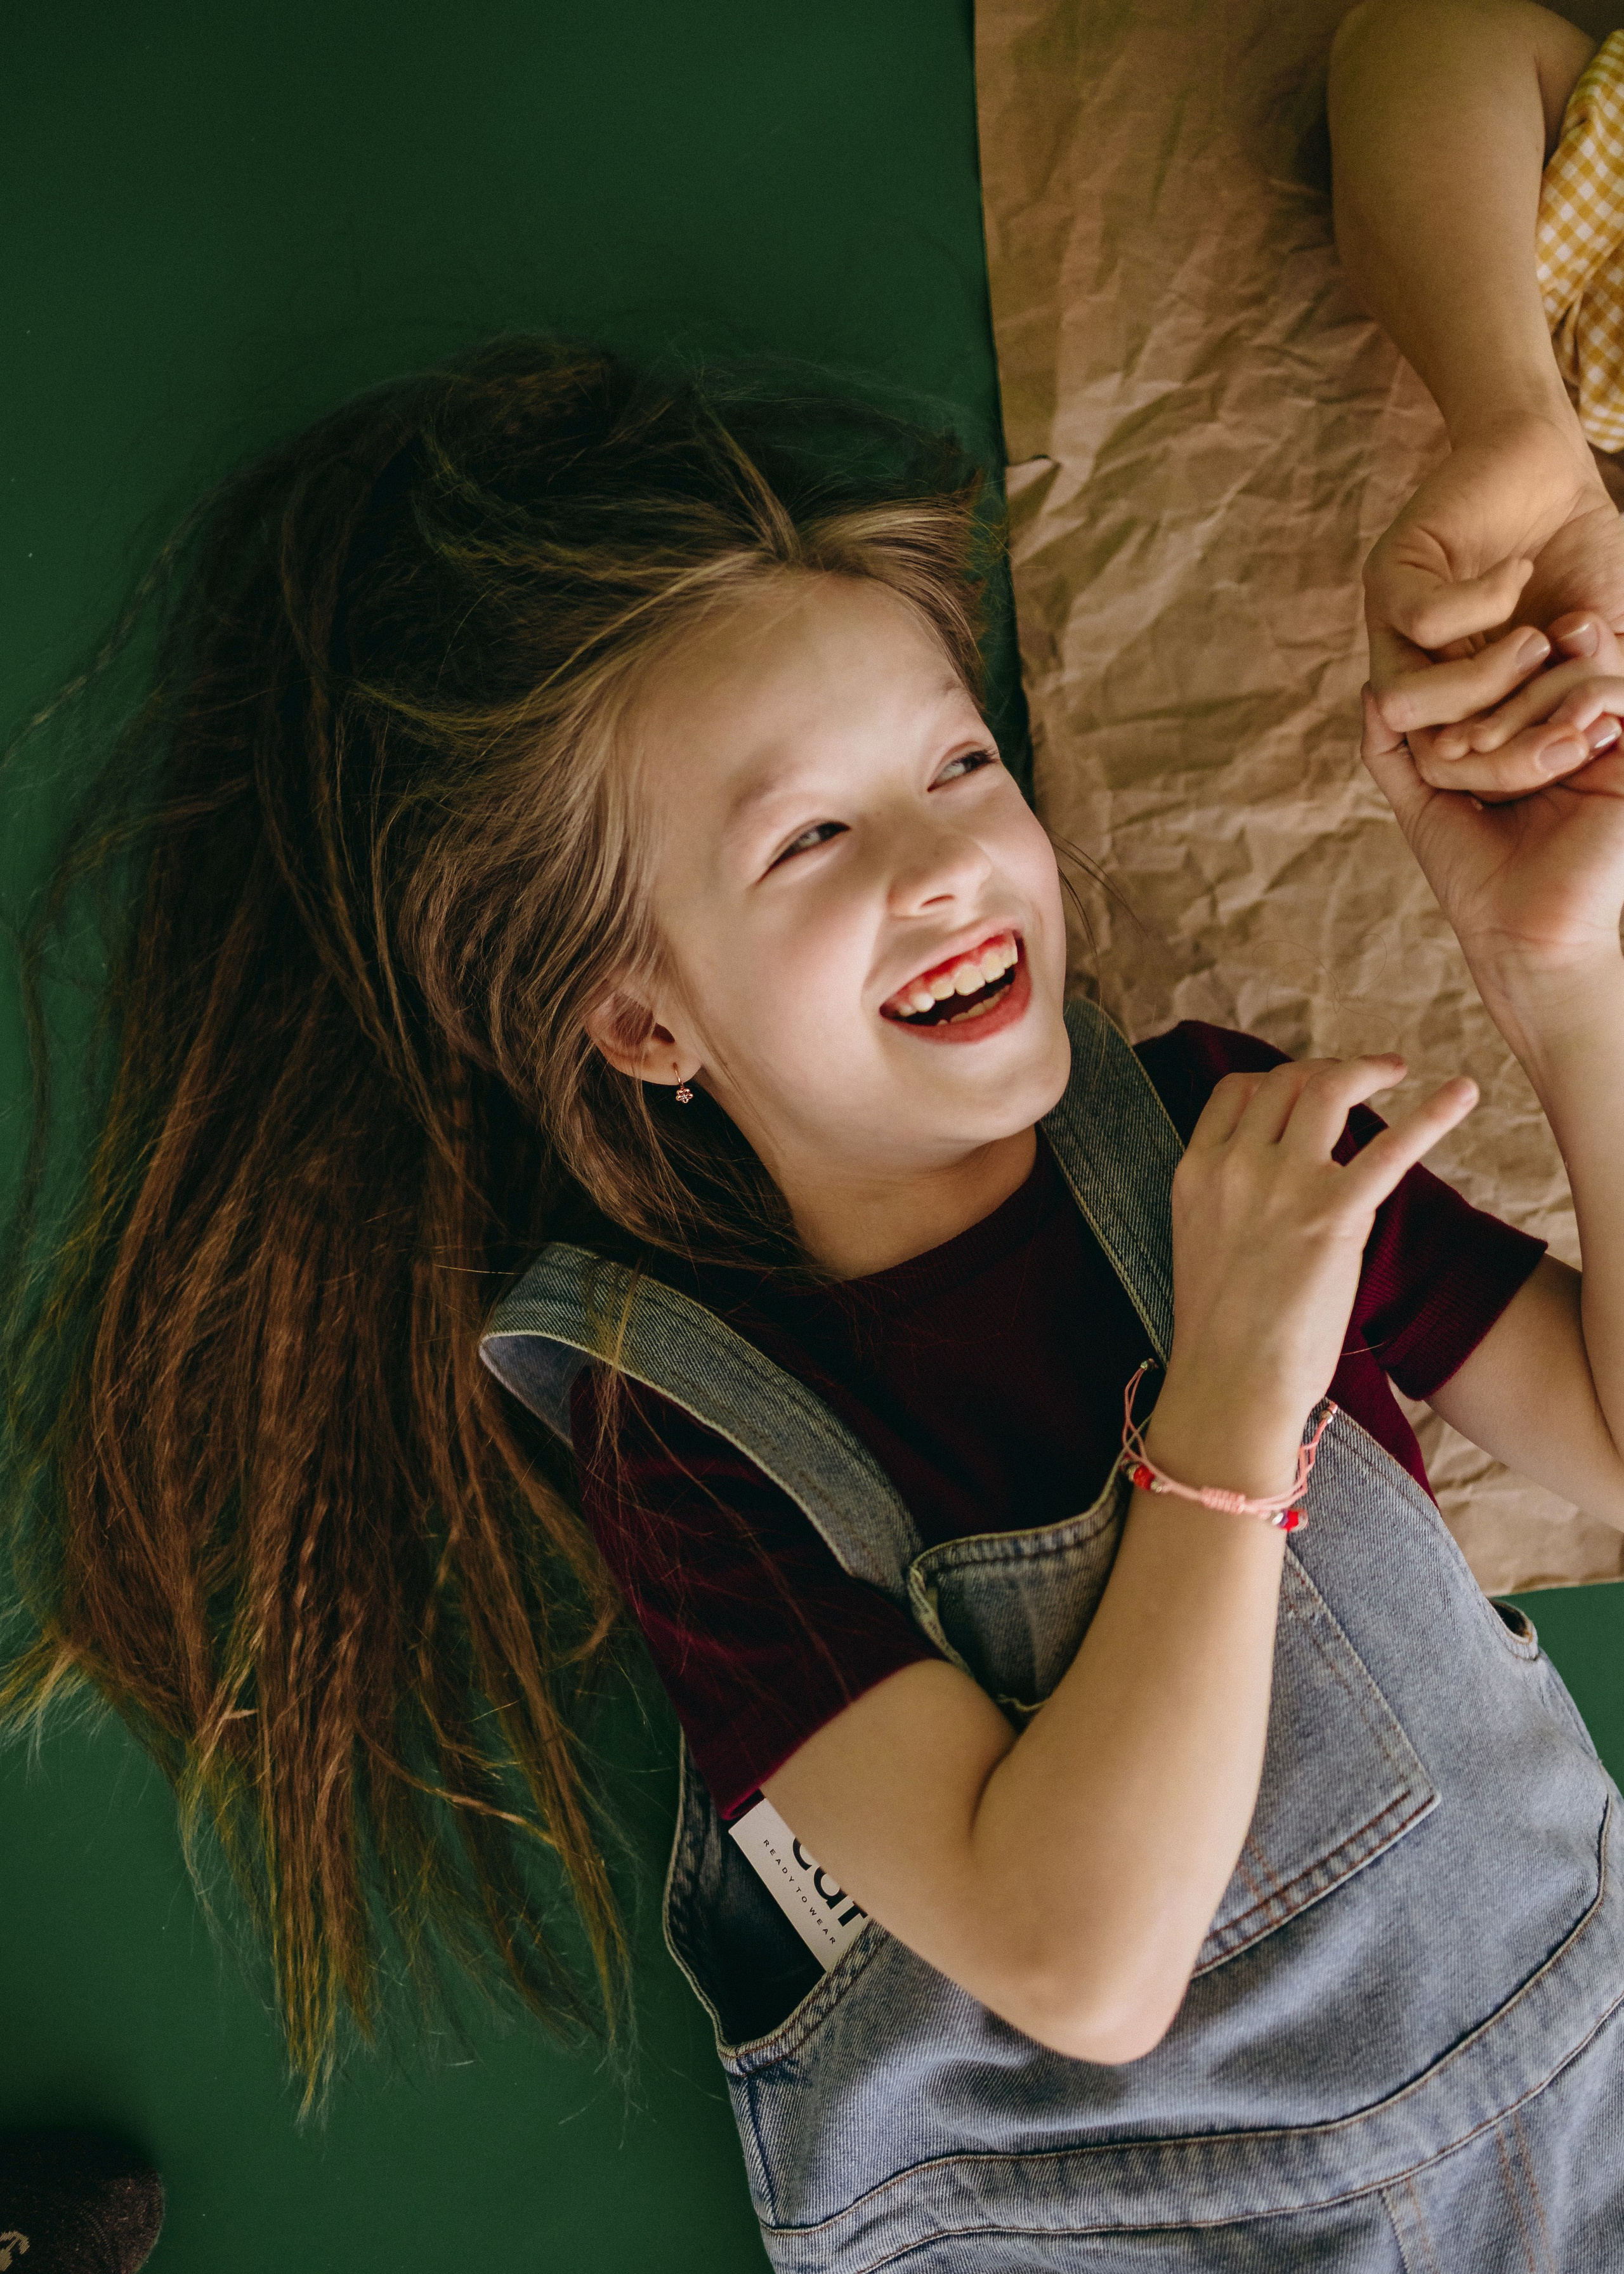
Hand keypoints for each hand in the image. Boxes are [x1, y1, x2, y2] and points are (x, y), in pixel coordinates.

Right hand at [1158, 1059, 1476, 1463]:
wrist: (1229, 1385)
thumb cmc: (1221, 1336)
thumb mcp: (1202, 1245)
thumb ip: (1231, 1202)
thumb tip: (1277, 1188)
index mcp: (1196, 1172)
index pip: (1235, 1092)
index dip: (1277, 1080)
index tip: (1306, 1087)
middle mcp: (1235, 1165)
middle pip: (1286, 1082)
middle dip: (1328, 1071)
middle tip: (1363, 1079)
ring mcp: (1282, 1184)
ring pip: (1329, 1089)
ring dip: (1369, 1070)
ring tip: (1397, 1071)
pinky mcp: (1332, 1214)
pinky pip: (1391, 1147)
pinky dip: (1433, 1114)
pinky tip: (1463, 1094)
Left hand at [1360, 672, 1623, 1015]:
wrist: (1522, 937)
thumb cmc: (1475, 877)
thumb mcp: (1424, 803)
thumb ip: (1395, 750)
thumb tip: (1373, 689)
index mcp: (1531, 737)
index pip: (1513, 670)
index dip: (1483, 672)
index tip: (1448, 709)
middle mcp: (1575, 732)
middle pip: (1546, 659)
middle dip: (1497, 689)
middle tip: (1460, 745)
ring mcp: (1610, 744)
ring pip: (1580, 670)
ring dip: (1528, 700)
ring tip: (1485, 750)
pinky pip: (1618, 695)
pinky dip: (1580, 702)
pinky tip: (1552, 744)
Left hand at [1366, 412, 1623, 781]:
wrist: (1555, 474)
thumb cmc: (1586, 564)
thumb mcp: (1600, 647)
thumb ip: (1588, 697)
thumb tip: (1587, 744)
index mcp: (1458, 708)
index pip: (1466, 774)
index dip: (1522, 771)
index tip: (1588, 741)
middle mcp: (1417, 677)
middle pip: (1429, 753)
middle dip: (1503, 748)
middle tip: (1569, 720)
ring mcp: (1393, 631)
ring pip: (1404, 698)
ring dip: (1482, 681)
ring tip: (1539, 642)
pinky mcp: (1390, 575)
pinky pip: (1423, 619)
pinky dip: (1483, 603)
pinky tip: (1518, 573)